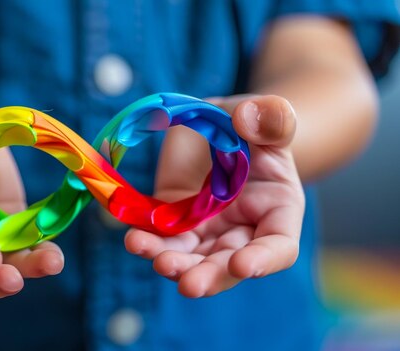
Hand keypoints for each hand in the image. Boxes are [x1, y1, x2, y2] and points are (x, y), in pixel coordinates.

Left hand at [125, 95, 303, 296]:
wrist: (222, 125)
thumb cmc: (254, 124)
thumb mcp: (268, 115)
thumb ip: (272, 117)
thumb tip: (249, 118)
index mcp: (276, 211)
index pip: (279, 247)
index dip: (263, 260)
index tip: (242, 266)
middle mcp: (240, 231)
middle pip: (227, 264)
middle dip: (208, 276)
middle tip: (188, 284)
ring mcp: (205, 230)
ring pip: (189, 257)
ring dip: (169, 262)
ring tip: (144, 250)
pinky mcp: (173, 220)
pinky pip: (160, 235)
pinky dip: (146, 238)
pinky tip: (131, 235)